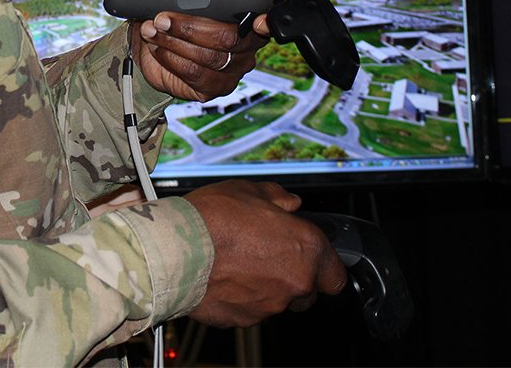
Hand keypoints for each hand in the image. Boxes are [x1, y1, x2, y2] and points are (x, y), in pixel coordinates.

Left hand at [132, 0, 272, 101]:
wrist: (148, 38)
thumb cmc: (174, 6)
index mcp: (248, 18)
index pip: (266, 23)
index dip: (266, 24)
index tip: (258, 22)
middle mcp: (246, 47)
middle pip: (228, 39)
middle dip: (190, 27)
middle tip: (163, 18)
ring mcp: (232, 70)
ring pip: (209, 58)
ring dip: (174, 42)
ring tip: (154, 30)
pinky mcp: (214, 88)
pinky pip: (196, 75)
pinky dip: (172, 59)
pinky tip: (159, 49)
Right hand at [183, 180, 346, 326]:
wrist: (175, 250)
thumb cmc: (212, 218)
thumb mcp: (249, 190)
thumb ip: (277, 197)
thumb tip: (290, 202)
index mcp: (306, 249)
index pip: (335, 274)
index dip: (324, 265)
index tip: (311, 257)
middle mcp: (295, 281)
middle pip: (308, 291)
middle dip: (294, 276)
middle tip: (268, 255)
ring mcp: (269, 305)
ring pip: (278, 300)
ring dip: (265, 286)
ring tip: (237, 262)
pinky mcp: (243, 320)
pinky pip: (250, 309)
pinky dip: (241, 297)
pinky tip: (223, 276)